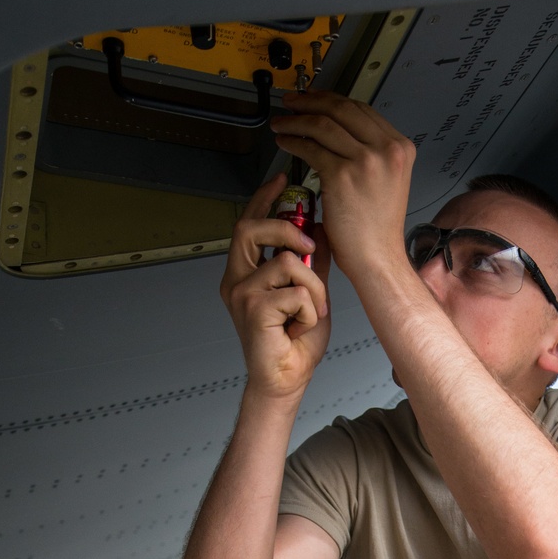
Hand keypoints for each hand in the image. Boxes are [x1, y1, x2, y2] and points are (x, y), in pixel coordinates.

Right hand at [221, 175, 331, 402]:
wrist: (287, 379)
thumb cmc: (293, 343)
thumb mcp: (311, 293)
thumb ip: (312, 262)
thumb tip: (321, 228)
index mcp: (244, 273)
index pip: (248, 224)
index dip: (263, 199)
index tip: (281, 179)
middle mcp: (236, 280)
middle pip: (251, 229)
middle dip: (287, 230)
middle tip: (311, 247)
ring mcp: (241, 294)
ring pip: (287, 263)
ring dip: (313, 288)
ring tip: (310, 311)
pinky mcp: (253, 310)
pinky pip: (295, 291)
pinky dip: (309, 309)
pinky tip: (301, 326)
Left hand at [271, 92, 415, 284]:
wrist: (377, 257)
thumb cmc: (377, 228)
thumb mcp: (388, 180)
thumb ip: (372, 153)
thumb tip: (341, 132)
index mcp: (400, 147)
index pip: (361, 109)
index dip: (332, 99)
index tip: (315, 98)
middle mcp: (386, 149)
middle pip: (341, 109)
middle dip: (311, 100)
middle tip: (292, 101)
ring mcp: (365, 160)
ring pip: (322, 125)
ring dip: (296, 120)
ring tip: (281, 123)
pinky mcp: (342, 175)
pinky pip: (310, 148)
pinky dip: (292, 141)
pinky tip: (284, 142)